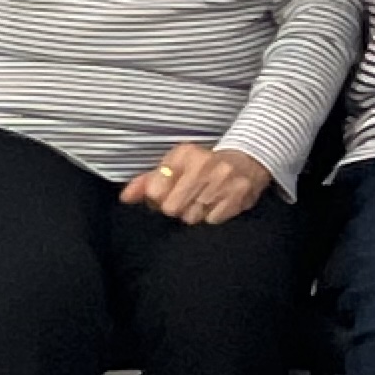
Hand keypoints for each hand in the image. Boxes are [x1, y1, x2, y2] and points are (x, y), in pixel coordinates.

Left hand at [121, 144, 270, 226]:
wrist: (249, 160)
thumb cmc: (204, 166)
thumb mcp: (175, 165)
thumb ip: (147, 181)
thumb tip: (126, 197)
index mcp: (184, 154)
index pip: (155, 192)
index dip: (158, 199)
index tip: (168, 193)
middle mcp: (203, 164)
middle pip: (172, 208)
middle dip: (177, 208)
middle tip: (187, 199)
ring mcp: (222, 180)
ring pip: (191, 217)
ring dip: (195, 213)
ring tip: (204, 199)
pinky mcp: (238, 195)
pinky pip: (212, 220)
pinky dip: (213, 216)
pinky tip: (217, 203)